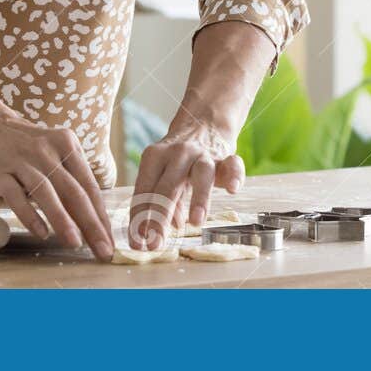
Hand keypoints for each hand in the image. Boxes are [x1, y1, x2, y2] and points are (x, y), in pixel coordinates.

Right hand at [0, 105, 114, 260]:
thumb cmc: (30, 148)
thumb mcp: (56, 153)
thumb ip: (73, 180)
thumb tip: (96, 222)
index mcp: (67, 144)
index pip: (90, 186)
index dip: (102, 216)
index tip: (110, 242)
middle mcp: (46, 150)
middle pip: (73, 191)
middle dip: (91, 224)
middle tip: (102, 251)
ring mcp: (22, 160)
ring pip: (46, 193)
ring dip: (62, 220)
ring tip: (75, 244)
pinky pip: (16, 196)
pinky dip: (29, 215)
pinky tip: (41, 233)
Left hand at [128, 116, 242, 248]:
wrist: (203, 125)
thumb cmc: (178, 161)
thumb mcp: (164, 177)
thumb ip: (162, 202)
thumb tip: (163, 230)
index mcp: (154, 157)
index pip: (144, 190)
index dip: (139, 218)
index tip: (136, 243)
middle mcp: (177, 154)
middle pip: (167, 186)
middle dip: (159, 217)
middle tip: (155, 244)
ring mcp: (203, 154)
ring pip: (201, 174)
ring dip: (198, 198)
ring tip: (195, 222)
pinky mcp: (226, 158)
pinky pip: (232, 165)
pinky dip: (234, 176)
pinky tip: (233, 190)